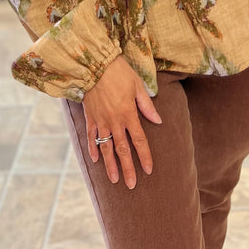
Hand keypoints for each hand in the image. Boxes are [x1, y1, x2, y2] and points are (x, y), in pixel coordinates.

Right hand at [82, 56, 161, 188]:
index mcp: (128, 114)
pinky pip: (90, 136)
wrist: (94, 64)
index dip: (144, 156)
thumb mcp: (137, 85)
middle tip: (130, 185)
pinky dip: (92, 148)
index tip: (148, 170)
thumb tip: (158, 121)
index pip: (139, 140)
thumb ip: (146, 105)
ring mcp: (100, 121)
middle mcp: (114, 121)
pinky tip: (95, 160)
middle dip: (127, 168)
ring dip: (110, 165)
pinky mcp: (90, 117)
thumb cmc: (119, 72)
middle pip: (122, 149)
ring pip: (106, 147)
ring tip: (114, 179)